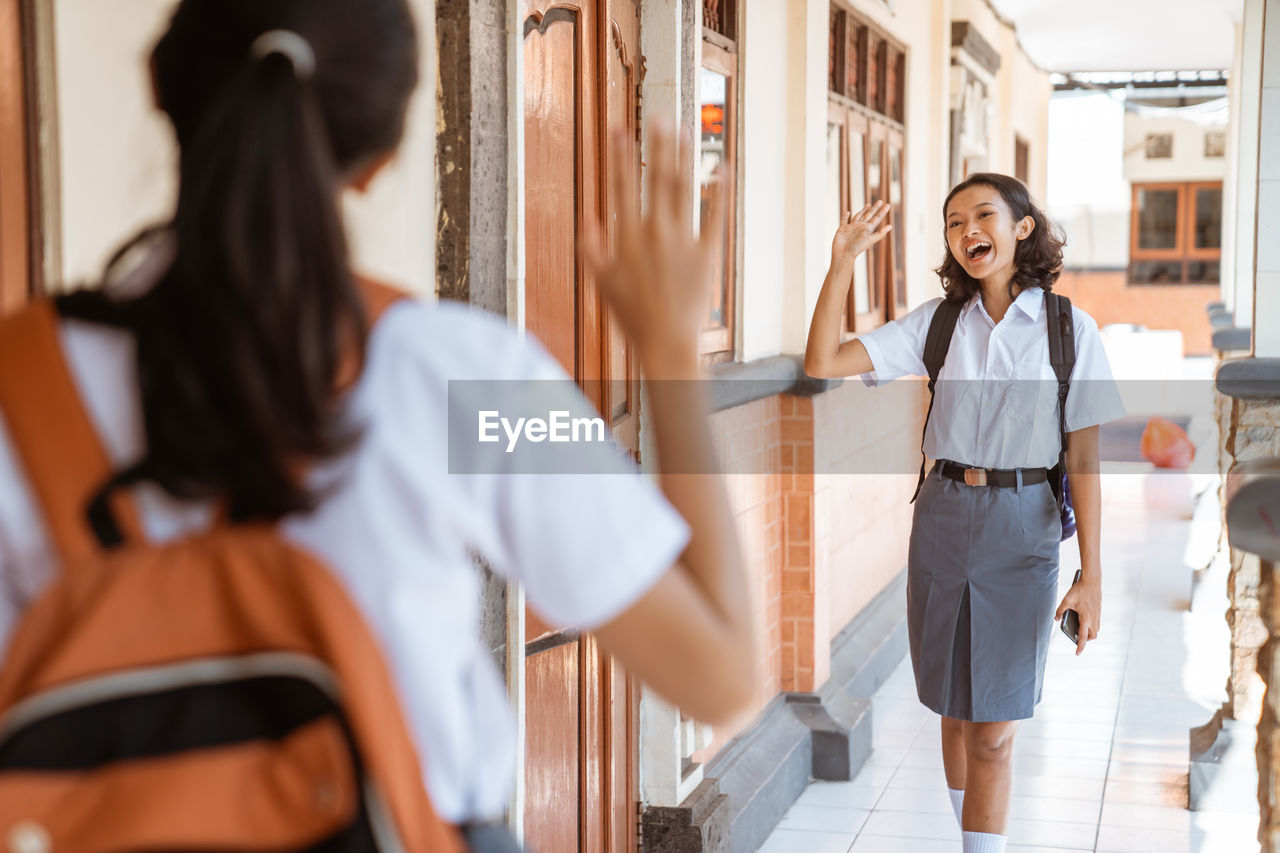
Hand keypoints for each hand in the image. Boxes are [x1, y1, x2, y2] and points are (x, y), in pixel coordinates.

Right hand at [581, 120, 726, 370]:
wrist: (666, 341)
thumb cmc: (631, 315)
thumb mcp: (600, 282)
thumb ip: (591, 247)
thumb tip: (587, 219)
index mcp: (628, 238)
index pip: (622, 187)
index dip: (620, 155)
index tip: (620, 129)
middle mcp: (656, 233)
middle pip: (656, 179)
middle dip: (657, 145)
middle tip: (659, 118)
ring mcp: (683, 241)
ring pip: (684, 190)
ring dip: (683, 158)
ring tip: (684, 132)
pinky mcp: (707, 253)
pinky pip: (715, 216)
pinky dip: (720, 190)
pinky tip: (721, 167)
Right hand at [831, 201, 891, 265]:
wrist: (844, 253)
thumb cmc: (857, 248)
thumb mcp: (870, 240)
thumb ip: (880, 233)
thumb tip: (890, 226)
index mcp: (868, 229)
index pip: (877, 218)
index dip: (882, 212)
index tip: (888, 205)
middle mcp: (860, 227)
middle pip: (869, 215)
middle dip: (875, 208)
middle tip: (880, 201)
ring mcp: (852, 227)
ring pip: (858, 216)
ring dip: (863, 210)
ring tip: (868, 205)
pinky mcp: (843, 228)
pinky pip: (844, 220)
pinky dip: (845, 216)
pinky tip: (848, 212)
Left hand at [1055, 574, 1100, 655]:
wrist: (1092, 580)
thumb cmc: (1079, 590)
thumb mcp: (1066, 600)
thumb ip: (1060, 611)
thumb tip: (1056, 619)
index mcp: (1085, 618)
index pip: (1083, 636)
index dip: (1080, 646)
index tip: (1077, 653)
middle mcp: (1093, 618)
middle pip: (1092, 636)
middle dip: (1086, 640)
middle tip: (1077, 638)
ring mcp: (1098, 615)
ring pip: (1096, 630)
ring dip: (1089, 632)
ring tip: (1079, 630)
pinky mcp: (1099, 611)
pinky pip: (1096, 623)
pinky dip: (1091, 626)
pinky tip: (1083, 620)